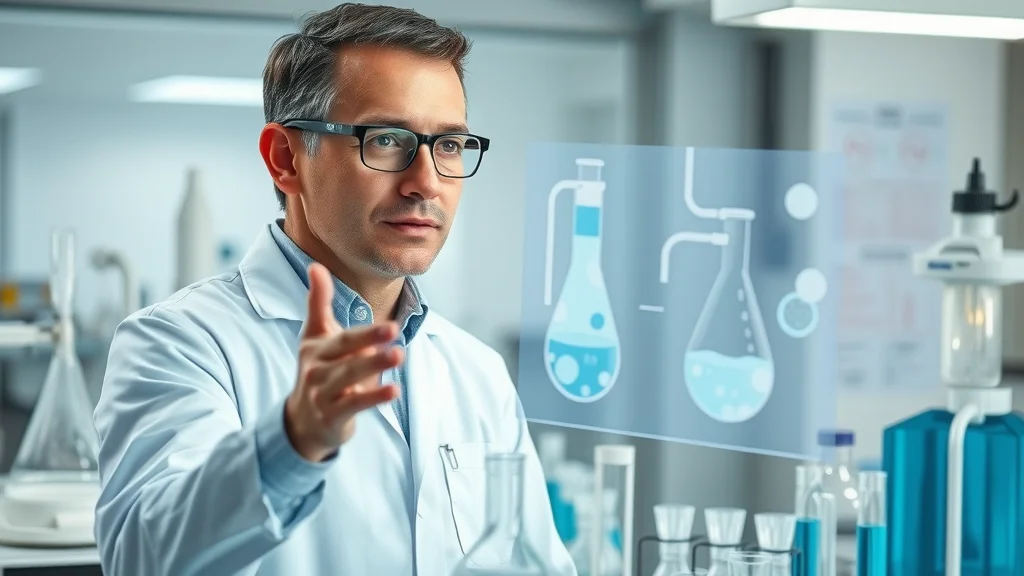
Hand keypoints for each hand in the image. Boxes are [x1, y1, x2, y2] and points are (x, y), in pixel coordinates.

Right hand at [284, 263, 402, 461]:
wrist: (302, 422)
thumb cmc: (318, 371)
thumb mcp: (315, 336)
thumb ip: (318, 302)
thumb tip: (315, 266)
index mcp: (316, 347)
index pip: (342, 335)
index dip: (363, 327)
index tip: (386, 320)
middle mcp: (317, 369)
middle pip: (346, 352)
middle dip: (369, 339)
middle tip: (394, 328)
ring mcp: (322, 394)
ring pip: (349, 377)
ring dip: (374, 365)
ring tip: (399, 355)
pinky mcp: (332, 416)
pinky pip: (354, 405)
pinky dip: (374, 397)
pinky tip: (394, 390)